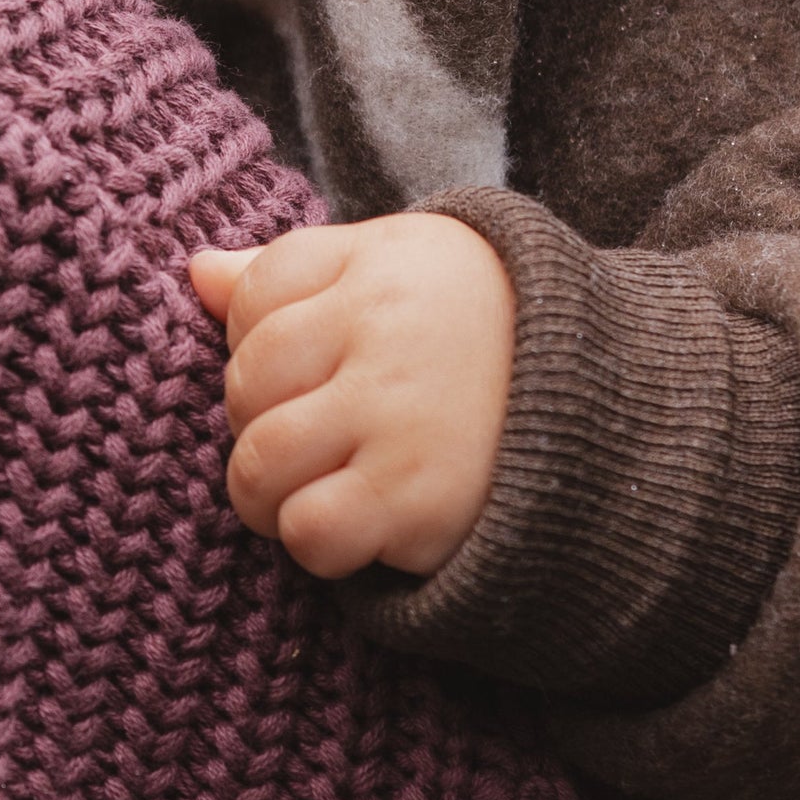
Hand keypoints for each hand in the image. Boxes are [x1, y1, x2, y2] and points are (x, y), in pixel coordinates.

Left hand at [189, 213, 514, 579]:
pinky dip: (316, 539)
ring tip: (317, 482)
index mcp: (379, 260)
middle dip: (258, 416)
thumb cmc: (477, 330)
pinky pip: (308, 531)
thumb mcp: (397, 270)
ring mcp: (398, 415)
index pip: (254, 294)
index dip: (256, 340)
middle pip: (246, 380)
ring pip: (260, 462)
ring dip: (271, 490)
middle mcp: (383, 330)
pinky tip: (355, 521)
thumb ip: (296, 270)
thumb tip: (195, 272)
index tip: (304, 364)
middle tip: (309, 430)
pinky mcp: (414, 499)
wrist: (605, 408)